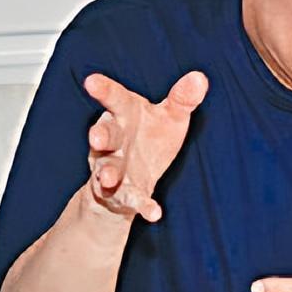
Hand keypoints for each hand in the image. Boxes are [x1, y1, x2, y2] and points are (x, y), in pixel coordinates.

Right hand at [83, 71, 207, 221]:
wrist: (134, 177)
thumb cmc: (150, 137)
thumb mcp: (170, 116)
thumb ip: (182, 99)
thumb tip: (200, 78)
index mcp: (124, 115)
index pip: (114, 99)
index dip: (103, 89)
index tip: (91, 81)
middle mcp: (113, 140)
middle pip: (105, 134)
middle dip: (100, 136)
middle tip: (96, 137)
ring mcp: (113, 168)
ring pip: (106, 169)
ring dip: (108, 173)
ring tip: (109, 179)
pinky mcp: (122, 194)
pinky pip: (131, 200)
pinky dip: (142, 207)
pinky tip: (154, 213)